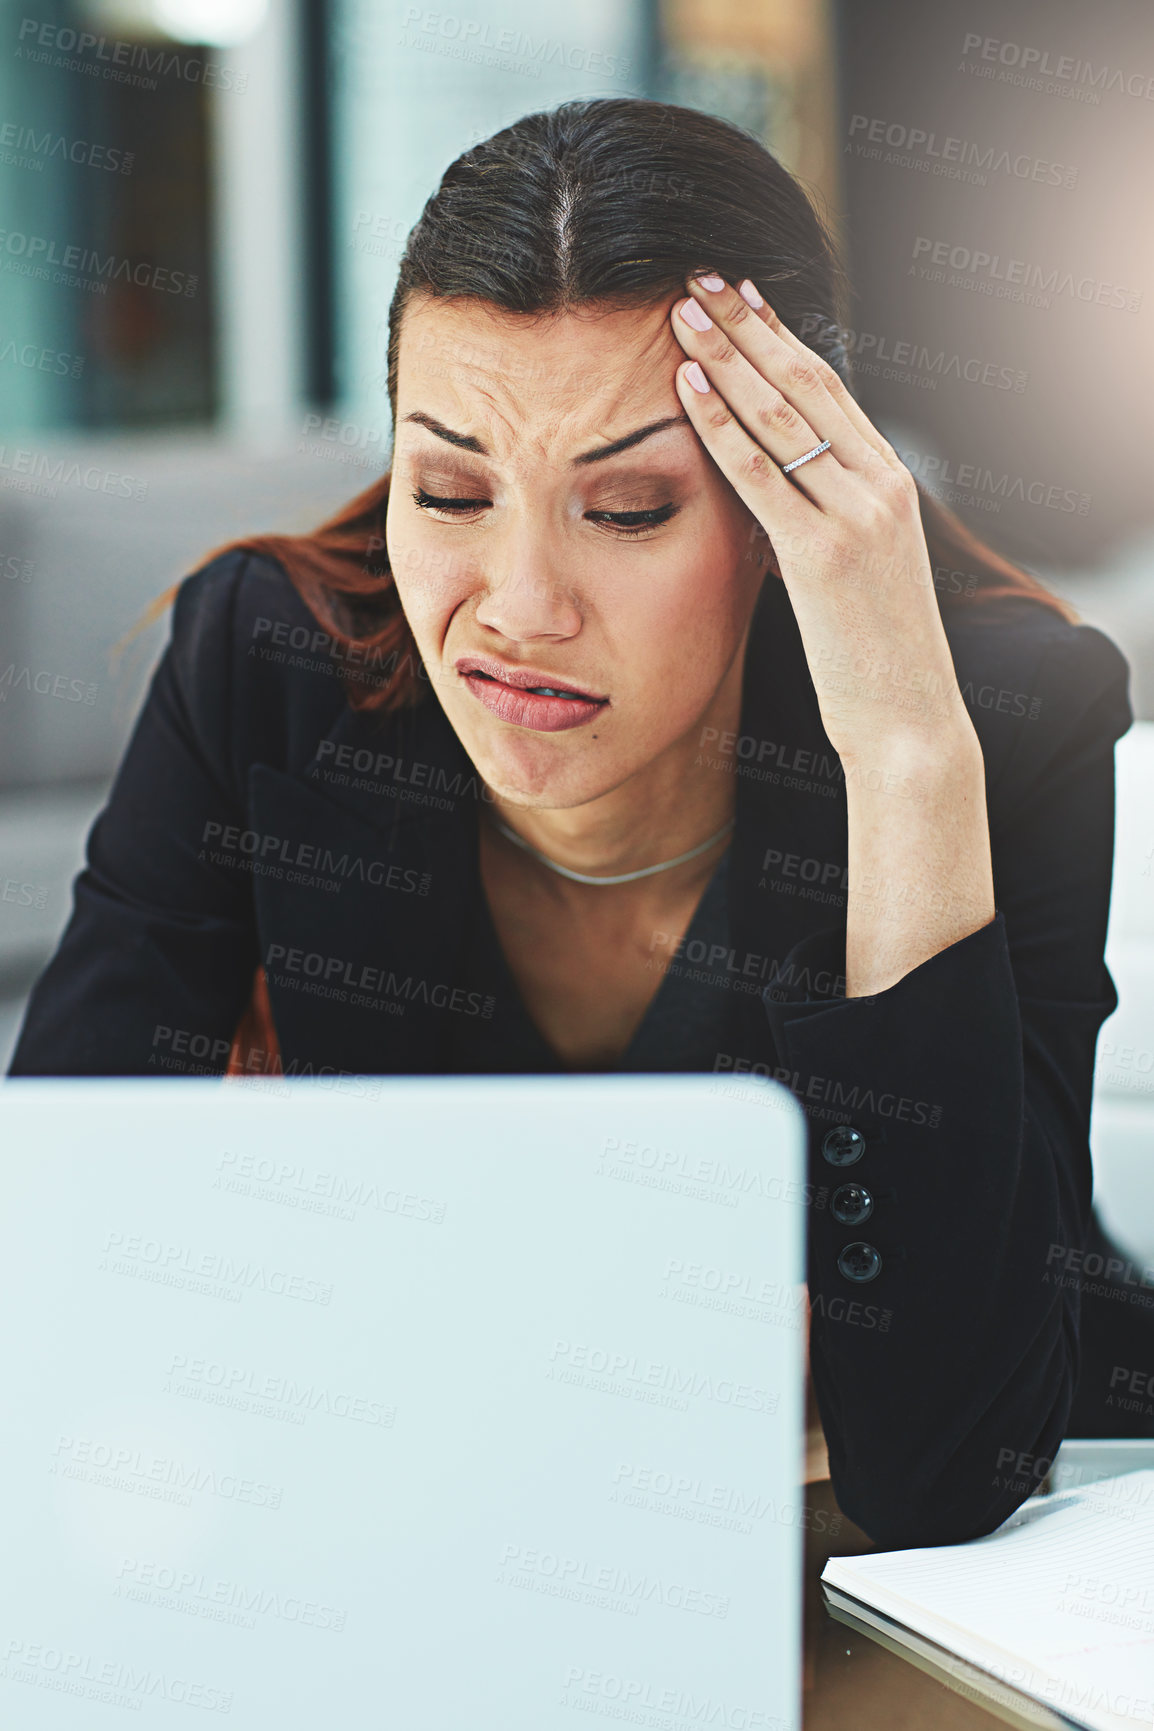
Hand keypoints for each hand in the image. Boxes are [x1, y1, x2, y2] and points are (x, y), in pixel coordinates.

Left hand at [670, 274, 971, 765]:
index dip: (781, 337)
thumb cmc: (876, 662)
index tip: (742, 298)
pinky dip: (720, 426)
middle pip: (805, 383)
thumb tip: (776, 503)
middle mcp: (881, 487)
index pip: (831, 389)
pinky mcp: (824, 557)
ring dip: (725, 358)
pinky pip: (762, 476)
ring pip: (782, 416)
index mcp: (893, 485)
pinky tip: (687, 387)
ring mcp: (856, 518)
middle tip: (699, 279)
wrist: (911, 722)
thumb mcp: (858, 576)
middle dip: (747, 327)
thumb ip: (822, 525)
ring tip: (681, 313)